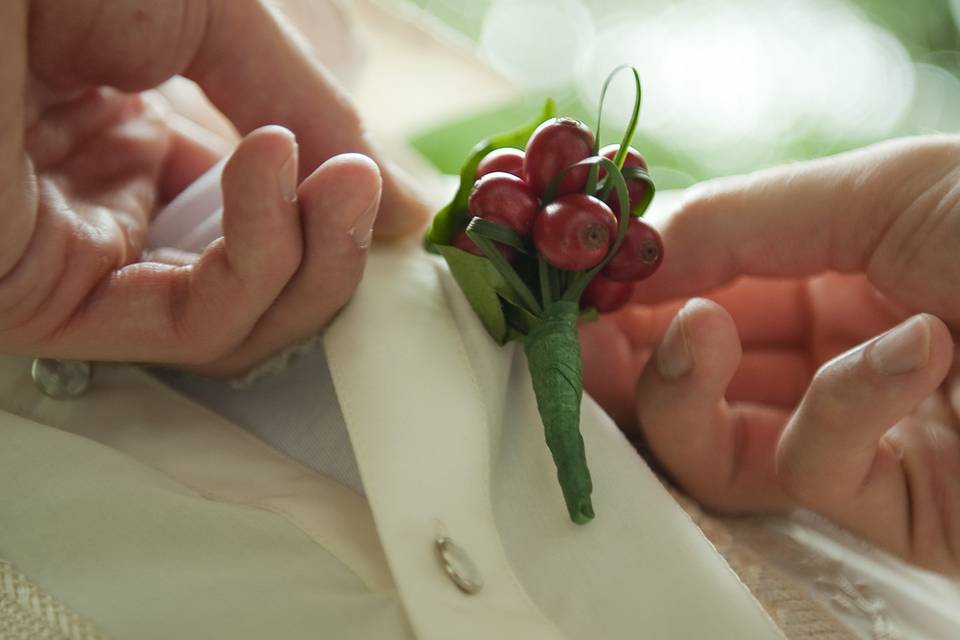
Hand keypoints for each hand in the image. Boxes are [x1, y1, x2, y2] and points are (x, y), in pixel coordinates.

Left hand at [0, 0, 427, 374]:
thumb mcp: (220, 20)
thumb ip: (312, 116)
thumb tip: (406, 212)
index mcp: (144, 134)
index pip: (266, 221)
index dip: (335, 215)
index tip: (391, 188)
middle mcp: (114, 203)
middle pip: (262, 288)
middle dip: (335, 248)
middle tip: (375, 193)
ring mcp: (81, 258)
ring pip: (237, 326)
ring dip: (314, 259)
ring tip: (343, 180)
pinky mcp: (45, 304)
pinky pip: (191, 327)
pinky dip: (260, 263)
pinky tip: (274, 174)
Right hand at [582, 135, 959, 574]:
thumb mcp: (888, 187)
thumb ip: (744, 219)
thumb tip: (629, 257)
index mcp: (835, 268)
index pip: (701, 288)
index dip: (632, 292)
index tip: (573, 290)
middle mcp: (831, 352)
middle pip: (688, 375)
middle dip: (629, 356)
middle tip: (588, 340)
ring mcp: (856, 433)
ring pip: (713, 442)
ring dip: (682, 389)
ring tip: (692, 334)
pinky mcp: (890, 507)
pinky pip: (811, 470)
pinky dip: (842, 412)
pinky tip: (911, 357)